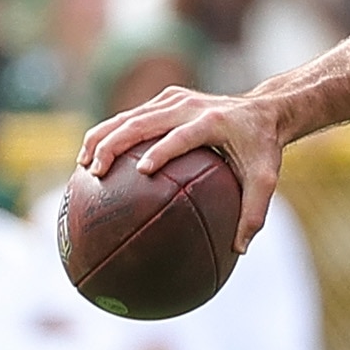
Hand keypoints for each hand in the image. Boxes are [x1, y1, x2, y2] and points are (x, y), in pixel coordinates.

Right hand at [79, 87, 287, 251]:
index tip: (142, 171)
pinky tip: (92, 156)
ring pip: (128, 116)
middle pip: (142, 121)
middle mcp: (189, 106)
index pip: (181, 136)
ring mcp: (174, 99)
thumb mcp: (266, 180)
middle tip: (95, 172)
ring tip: (83, 165)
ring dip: (102, 138)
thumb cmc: (263, 149)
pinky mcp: (165, 99)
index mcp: (213, 122)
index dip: (162, 151)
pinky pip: (131, 116)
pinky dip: (109, 133)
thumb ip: (254, 213)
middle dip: (114, 144)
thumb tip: (239, 250)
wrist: (263, 110)